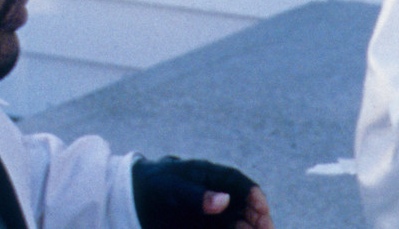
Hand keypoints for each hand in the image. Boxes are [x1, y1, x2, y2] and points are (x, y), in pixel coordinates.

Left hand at [132, 156, 272, 228]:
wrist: (135, 195)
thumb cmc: (157, 184)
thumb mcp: (174, 188)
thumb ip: (198, 195)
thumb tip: (224, 201)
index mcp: (214, 175)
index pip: (241, 185)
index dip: (255, 197)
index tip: (263, 210)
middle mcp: (218, 194)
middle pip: (245, 206)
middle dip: (258, 219)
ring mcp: (213, 211)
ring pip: (237, 221)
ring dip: (248, 228)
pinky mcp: (205, 225)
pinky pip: (224, 228)